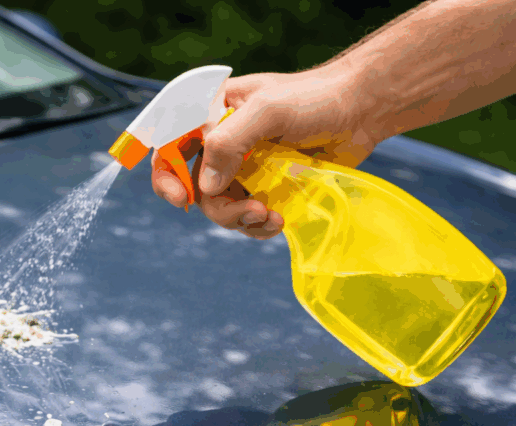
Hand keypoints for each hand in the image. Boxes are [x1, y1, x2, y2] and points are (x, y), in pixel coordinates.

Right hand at [152, 67, 382, 238]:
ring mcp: (242, 168)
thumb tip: (207, 186)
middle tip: (250, 210)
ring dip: (240, 220)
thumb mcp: (268, 110)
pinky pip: (246, 217)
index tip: (180, 198)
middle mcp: (220, 143)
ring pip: (220, 208)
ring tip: (270, 218)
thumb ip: (230, 141)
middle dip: (219, 207)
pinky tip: (278, 221)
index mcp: (211, 116)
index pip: (169, 146)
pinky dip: (258, 226)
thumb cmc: (315, 98)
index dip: (165, 174)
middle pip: (194, 187)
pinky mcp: (264, 188)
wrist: (362, 111)